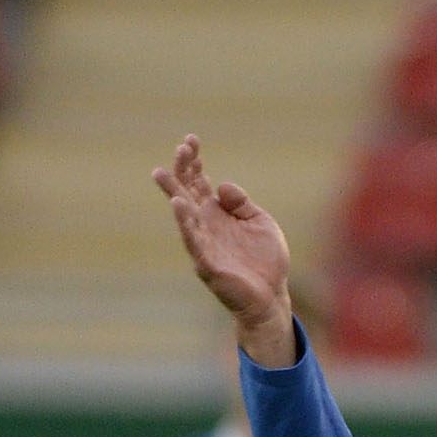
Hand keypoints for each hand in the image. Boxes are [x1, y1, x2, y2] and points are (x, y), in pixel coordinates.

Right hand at [153, 135, 297, 365]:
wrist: (271, 296)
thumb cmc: (265, 260)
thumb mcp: (260, 222)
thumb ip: (241, 202)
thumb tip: (221, 185)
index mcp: (217, 212)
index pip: (199, 181)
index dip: (193, 161)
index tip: (190, 139)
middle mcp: (206, 225)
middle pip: (187, 192)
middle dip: (181, 171)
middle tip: (180, 149)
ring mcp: (204, 244)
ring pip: (184, 215)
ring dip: (175, 194)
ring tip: (164, 174)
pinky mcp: (207, 263)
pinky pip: (193, 241)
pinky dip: (185, 223)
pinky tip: (179, 205)